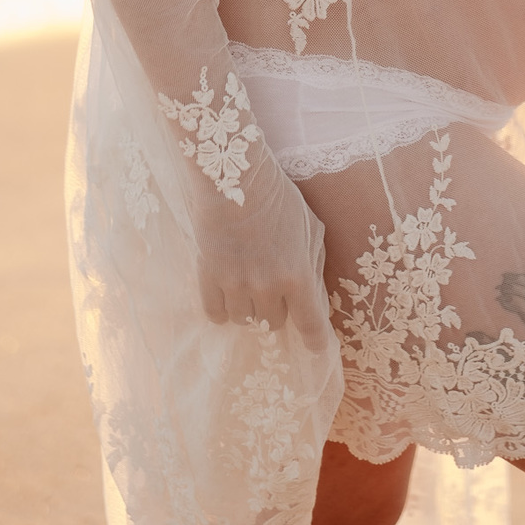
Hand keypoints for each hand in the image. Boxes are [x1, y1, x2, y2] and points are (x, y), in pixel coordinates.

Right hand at [196, 166, 333, 354]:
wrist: (235, 177)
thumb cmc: (279, 197)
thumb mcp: (311, 227)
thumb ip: (314, 264)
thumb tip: (314, 296)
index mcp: (298, 275)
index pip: (311, 326)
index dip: (315, 341)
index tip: (315, 347)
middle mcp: (268, 287)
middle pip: (274, 323)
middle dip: (277, 308)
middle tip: (272, 285)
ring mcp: (236, 285)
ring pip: (245, 320)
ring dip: (249, 307)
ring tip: (247, 281)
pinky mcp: (209, 277)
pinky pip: (216, 314)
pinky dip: (223, 309)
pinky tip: (227, 292)